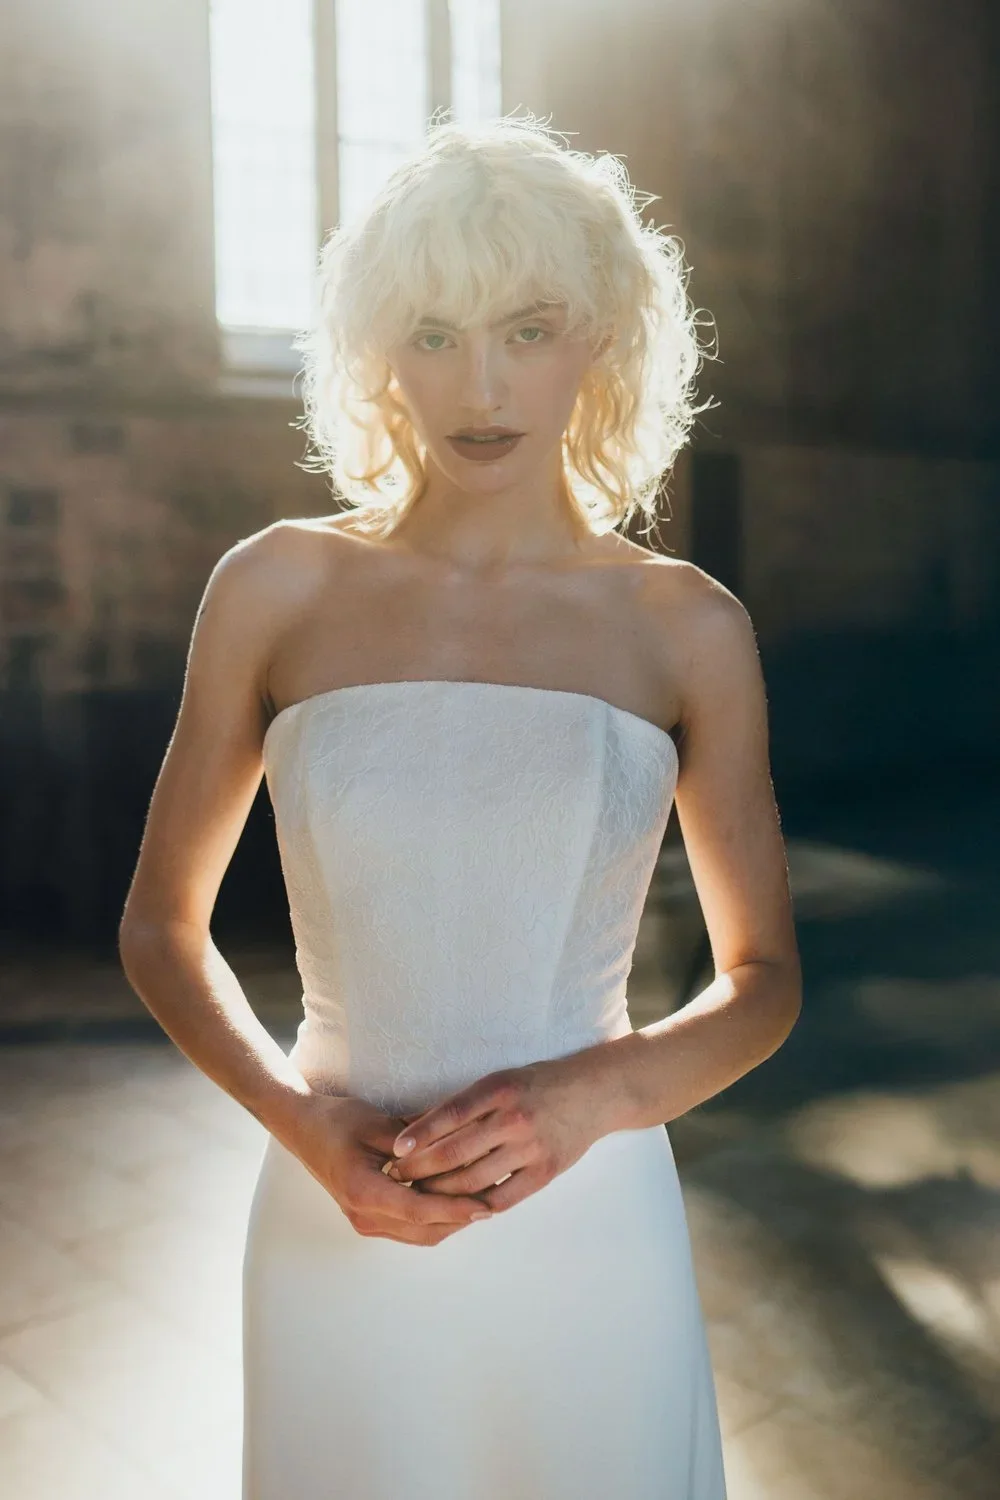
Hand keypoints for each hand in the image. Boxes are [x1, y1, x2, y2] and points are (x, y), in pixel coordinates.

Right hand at [284, 1092, 494, 1245]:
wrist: (304, 1129)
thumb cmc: (338, 1120)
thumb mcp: (377, 1123)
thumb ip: (415, 1141)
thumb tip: (458, 1147)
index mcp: (364, 1191)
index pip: (419, 1210)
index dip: (455, 1209)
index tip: (486, 1206)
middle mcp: (364, 1215)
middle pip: (424, 1230)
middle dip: (460, 1218)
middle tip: (494, 1200)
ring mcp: (365, 1221)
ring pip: (420, 1234)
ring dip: (450, 1221)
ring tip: (482, 1200)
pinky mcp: (370, 1218)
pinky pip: (410, 1228)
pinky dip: (435, 1218)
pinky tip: (456, 1199)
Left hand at [384, 1058, 601, 1213]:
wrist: (593, 1094)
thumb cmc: (536, 1085)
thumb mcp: (500, 1082)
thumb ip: (465, 1105)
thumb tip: (415, 1126)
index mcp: (498, 1089)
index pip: (449, 1115)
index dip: (419, 1135)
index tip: (394, 1151)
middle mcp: (513, 1118)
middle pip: (455, 1153)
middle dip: (420, 1169)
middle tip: (398, 1178)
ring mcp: (531, 1148)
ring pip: (474, 1180)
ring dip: (440, 1192)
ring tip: (419, 1195)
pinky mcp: (545, 1172)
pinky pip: (503, 1197)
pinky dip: (476, 1206)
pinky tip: (457, 1208)